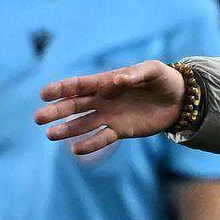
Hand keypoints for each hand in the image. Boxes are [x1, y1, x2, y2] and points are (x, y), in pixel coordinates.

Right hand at [34, 60, 186, 153]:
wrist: (180, 99)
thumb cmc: (163, 79)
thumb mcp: (153, 70)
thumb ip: (136, 74)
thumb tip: (116, 80)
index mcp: (106, 82)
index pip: (79, 85)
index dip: (61, 88)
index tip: (44, 94)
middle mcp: (103, 100)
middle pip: (74, 105)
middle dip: (56, 111)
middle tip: (38, 118)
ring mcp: (109, 116)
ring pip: (82, 124)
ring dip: (66, 129)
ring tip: (50, 134)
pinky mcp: (120, 130)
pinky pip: (102, 138)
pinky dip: (90, 144)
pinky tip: (76, 149)